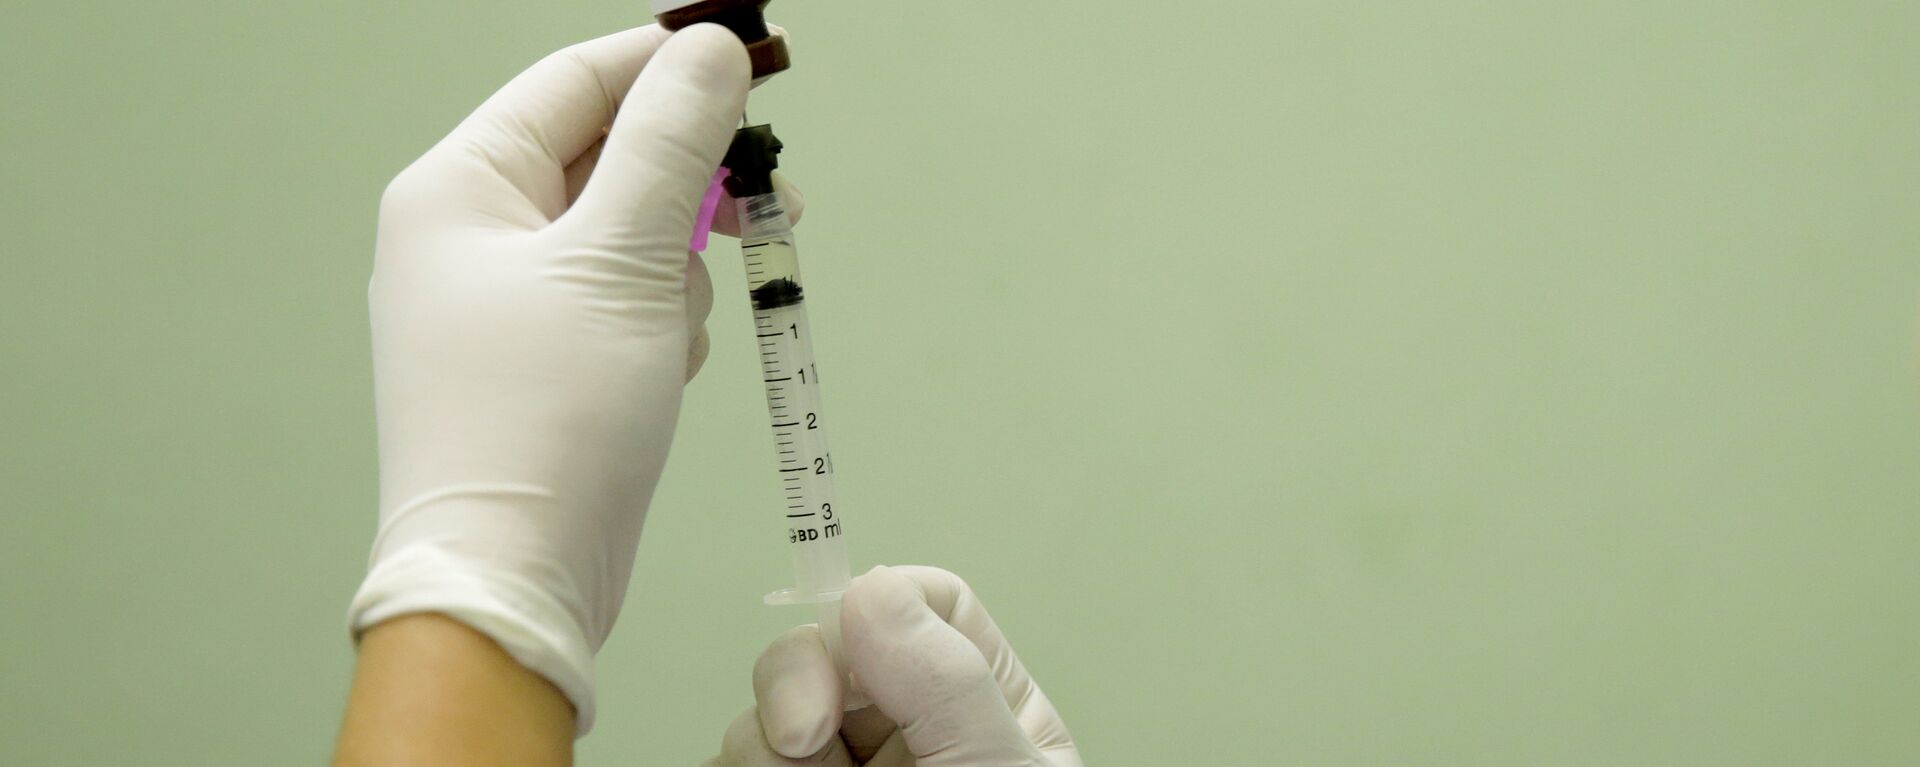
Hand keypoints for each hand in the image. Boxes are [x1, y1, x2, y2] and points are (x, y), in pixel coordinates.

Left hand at [345, 23, 794, 735]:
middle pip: (607, 157)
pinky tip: (660, 370)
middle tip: (771, 199)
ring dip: (675, 271)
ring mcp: (504, 304)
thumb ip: (670, 142)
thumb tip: (710, 51)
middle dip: (690, 186)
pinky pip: (622, 303)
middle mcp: (469, 237)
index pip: (577, 80)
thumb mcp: (622, 259)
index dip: (671, 65)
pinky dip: (659, 324)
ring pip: (627, 236)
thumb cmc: (543, 422)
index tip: (759, 65)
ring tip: (673, 330)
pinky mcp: (542, 363)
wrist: (514, 581)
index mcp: (458, 188)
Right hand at [705, 566, 1082, 765]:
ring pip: (760, 714)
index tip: (846, 642)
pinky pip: (722, 762)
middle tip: (803, 745)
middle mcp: (900, 734)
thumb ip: (947, 686)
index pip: (921, 603)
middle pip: (819, 647)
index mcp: (977, 707)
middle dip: (794, 683)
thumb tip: (872, 590)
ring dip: (762, 747)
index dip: (873, 604)